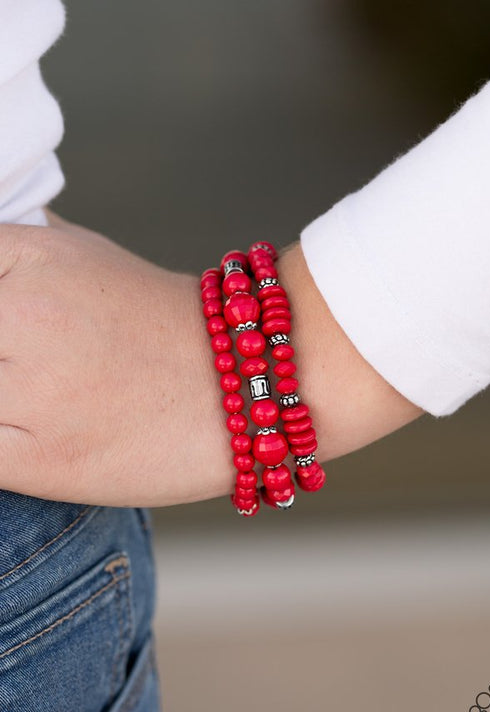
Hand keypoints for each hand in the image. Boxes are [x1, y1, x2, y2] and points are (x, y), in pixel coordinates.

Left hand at [0, 211, 420, 508]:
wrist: (244, 381)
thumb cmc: (161, 320)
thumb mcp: (82, 255)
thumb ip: (13, 250)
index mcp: (23, 256)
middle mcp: (19, 314)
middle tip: (14, 369)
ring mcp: (29, 389)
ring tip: (25, 391)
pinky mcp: (40, 460)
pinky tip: (19, 431)